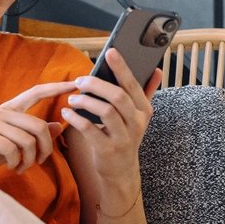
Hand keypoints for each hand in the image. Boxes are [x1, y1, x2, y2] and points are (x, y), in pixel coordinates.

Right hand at [0, 81, 76, 174]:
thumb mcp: (17, 144)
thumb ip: (35, 134)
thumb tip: (59, 126)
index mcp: (10, 109)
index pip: (36, 92)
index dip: (56, 87)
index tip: (75, 83)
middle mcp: (2, 111)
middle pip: (39, 126)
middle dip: (45, 149)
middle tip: (40, 162)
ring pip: (29, 141)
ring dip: (30, 160)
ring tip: (22, 167)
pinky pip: (14, 150)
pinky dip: (16, 163)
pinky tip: (11, 168)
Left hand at [60, 49, 162, 182]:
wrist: (121, 171)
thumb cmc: (125, 137)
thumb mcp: (138, 117)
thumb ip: (146, 92)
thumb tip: (157, 70)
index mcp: (144, 110)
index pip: (132, 84)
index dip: (121, 67)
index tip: (110, 52)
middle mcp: (136, 123)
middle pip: (118, 96)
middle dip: (96, 84)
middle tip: (80, 81)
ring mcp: (123, 137)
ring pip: (105, 111)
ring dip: (85, 101)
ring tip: (73, 99)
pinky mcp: (107, 149)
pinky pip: (89, 129)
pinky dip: (75, 118)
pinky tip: (67, 113)